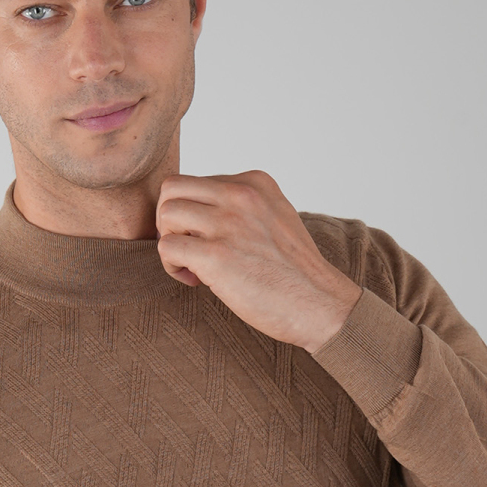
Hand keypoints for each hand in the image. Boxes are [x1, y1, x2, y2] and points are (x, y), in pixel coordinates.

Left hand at [155, 170, 361, 354]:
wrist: (320, 304)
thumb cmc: (295, 272)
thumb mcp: (276, 218)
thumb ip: (243, 207)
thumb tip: (200, 215)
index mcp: (254, 182)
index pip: (197, 182)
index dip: (193, 214)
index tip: (210, 241)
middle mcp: (241, 195)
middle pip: (172, 188)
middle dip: (170, 221)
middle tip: (187, 248)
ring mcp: (228, 223)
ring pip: (166, 213)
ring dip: (170, 241)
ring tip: (191, 265)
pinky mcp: (217, 255)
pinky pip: (167, 247)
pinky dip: (171, 267)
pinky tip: (195, 280)